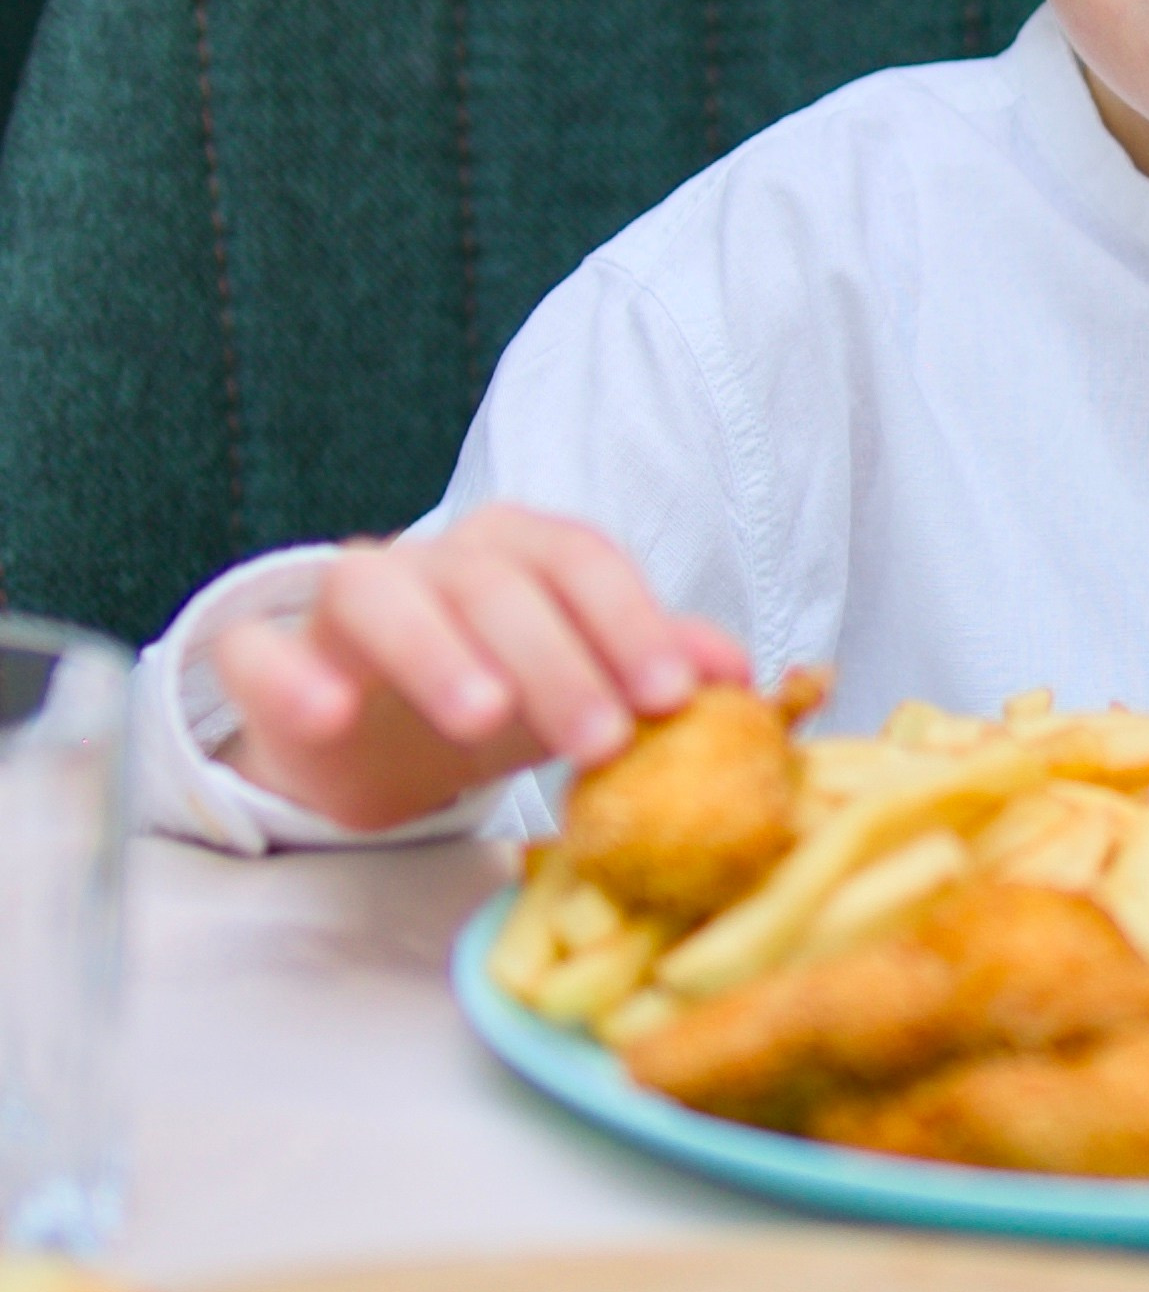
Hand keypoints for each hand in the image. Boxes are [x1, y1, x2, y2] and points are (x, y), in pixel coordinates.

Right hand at [209, 506, 749, 831]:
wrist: (377, 736)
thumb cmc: (503, 690)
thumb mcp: (586, 683)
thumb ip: (658, 668)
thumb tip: (743, 676)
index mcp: (520, 549)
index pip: (583, 560)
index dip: (631, 622)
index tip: (672, 697)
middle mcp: (436, 556)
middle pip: (495, 583)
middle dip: (557, 660)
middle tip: (601, 742)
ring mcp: (349, 598)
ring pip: (381, 593)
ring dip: (437, 650)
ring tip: (483, 719)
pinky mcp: (271, 653)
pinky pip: (261, 650)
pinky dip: (290, 677)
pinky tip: (329, 717)